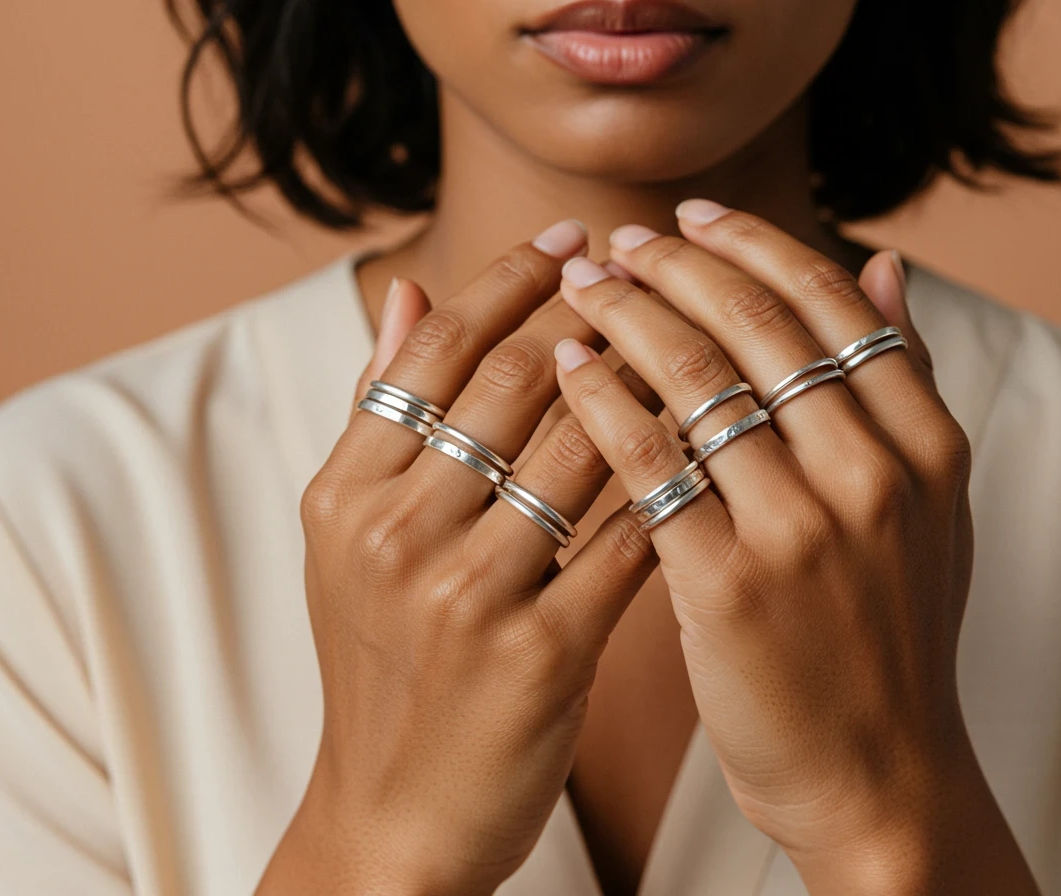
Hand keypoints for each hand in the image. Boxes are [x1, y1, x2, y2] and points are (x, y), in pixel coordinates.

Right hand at [257, 221, 661, 895]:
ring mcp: (465, 594)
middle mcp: (395, 533)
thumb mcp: (348, 538)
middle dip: (599, 314)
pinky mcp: (538, 653)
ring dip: (651, 384)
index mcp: (344, 492)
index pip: (435, 348)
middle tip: (660, 271)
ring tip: (702, 340)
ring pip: (583, 447)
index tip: (577, 235)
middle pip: (515, 382)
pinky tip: (716, 445)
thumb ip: (378, 413)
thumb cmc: (384, 664)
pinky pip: (626, 537)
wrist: (395, 813)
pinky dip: (673, 482)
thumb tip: (403, 291)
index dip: (511, 277)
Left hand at [551, 202, 1037, 893]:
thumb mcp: (931, 506)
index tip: (691, 216)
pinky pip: (651, 465)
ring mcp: (804, 529)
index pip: (829, 303)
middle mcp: (874, 473)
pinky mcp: (730, 586)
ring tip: (583, 285)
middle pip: (761, 326)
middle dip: (678, 265)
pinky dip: (602, 403)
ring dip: (631, 315)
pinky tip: (567, 368)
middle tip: (620, 239)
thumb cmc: (890, 637)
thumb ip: (907, 385)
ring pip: (702, 381)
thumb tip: (886, 265)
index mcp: (927, 443)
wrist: (877, 776)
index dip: (753, 245)